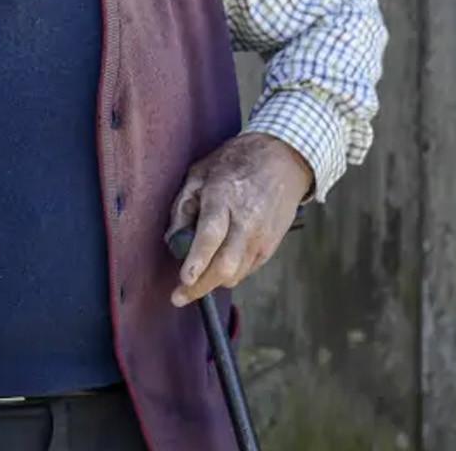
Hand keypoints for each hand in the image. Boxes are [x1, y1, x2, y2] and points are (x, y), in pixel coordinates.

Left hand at [167, 133, 312, 306]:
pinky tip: (217, 263)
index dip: (197, 260)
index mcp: (225, 197)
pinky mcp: (271, 246)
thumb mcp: (199, 173)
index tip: (184, 279)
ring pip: (236, 274)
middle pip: (225, 265)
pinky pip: (246, 271)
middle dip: (200, 287)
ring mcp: (262, 237)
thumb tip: (173, 240)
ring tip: (196, 274)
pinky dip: (229, 273)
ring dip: (212, 281)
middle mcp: (247, 221)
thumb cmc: (235, 164)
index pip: (212, 235)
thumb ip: (183, 206)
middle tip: (179, 296)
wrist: (282, 160)